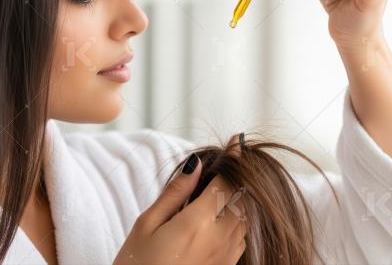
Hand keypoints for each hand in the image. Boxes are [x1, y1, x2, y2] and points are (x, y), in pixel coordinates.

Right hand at [114, 153, 245, 264]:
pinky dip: (235, 220)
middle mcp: (219, 239)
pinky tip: (217, 218)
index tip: (237, 140)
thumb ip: (174, 192)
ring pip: (245, 217)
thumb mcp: (146, 224)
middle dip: (236, 177)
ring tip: (218, 189)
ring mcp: (226, 257)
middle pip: (242, 197)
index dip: (233, 157)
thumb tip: (196, 165)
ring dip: (237, 198)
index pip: (226, 180)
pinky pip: (241, 237)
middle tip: (225, 163)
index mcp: (197, 223)